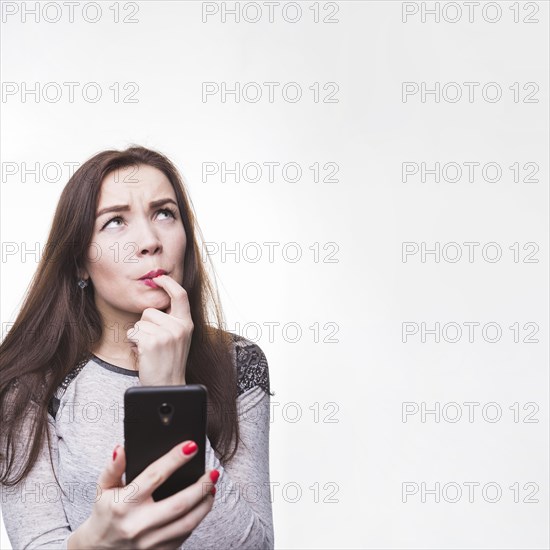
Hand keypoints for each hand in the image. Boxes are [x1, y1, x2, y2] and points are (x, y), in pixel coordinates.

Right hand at [67, 442, 217, 549]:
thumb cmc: (104, 514)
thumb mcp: (104, 488)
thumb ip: (114, 467)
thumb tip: (121, 448)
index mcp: (124, 504)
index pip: (155, 476)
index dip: (175, 459)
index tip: (191, 446)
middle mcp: (138, 525)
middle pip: (179, 504)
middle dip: (201, 486)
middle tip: (213, 472)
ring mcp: (149, 543)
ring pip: (187, 523)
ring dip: (205, 504)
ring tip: (212, 487)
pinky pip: (184, 536)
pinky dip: (197, 519)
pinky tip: (202, 505)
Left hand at [126, 274, 192, 385]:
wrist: (167, 386)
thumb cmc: (169, 362)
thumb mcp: (178, 337)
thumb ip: (172, 320)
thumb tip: (158, 300)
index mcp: (186, 323)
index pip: (180, 295)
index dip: (168, 283)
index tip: (159, 278)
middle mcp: (179, 327)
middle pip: (150, 311)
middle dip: (145, 324)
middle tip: (153, 342)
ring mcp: (166, 334)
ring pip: (140, 323)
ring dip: (139, 336)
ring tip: (149, 350)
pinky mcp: (152, 342)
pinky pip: (133, 333)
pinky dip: (134, 344)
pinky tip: (144, 354)